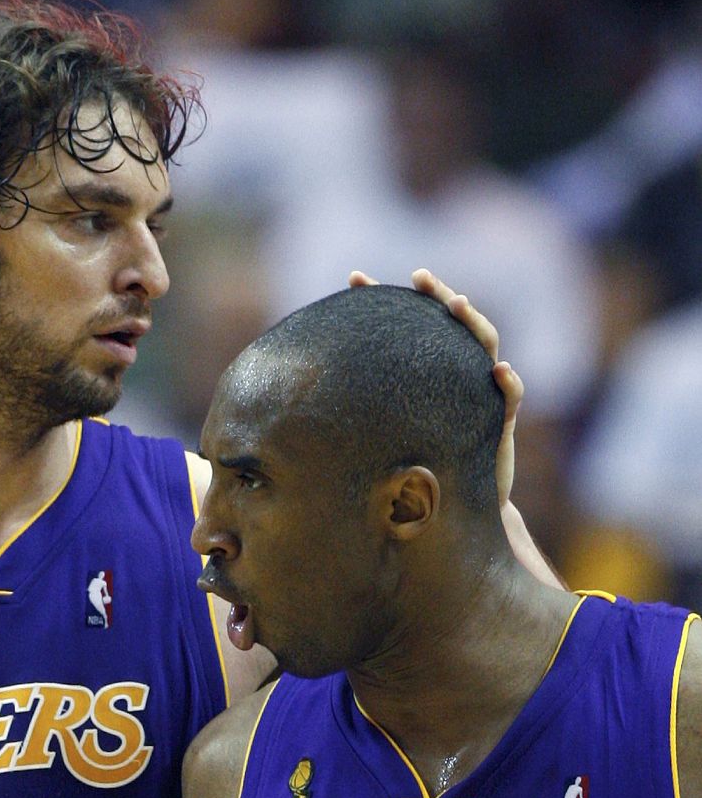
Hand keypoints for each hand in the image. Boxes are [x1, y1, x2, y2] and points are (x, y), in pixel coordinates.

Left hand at [349, 267, 522, 506]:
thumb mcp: (366, 444)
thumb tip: (287, 406)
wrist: (445, 521)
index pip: (401, 329)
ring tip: (457, 304)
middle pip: (448, 325)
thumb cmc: (400, 483)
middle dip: (436, 295)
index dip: (378, 301)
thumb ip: (343, 422)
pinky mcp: (500, 426)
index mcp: (419, 378)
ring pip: (484, 349)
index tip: (352, 279)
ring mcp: (479, 398)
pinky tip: (500, 372)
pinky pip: (510, 399)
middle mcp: (452, 379)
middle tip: (418, 275)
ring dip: (473, 323)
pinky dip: (509, 383)